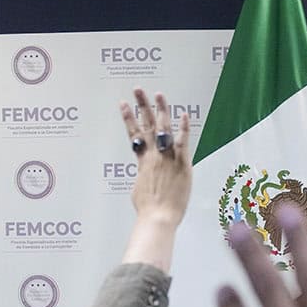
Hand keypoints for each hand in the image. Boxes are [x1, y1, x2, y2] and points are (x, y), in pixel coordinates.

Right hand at [120, 88, 190, 226]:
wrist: (158, 217)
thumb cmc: (148, 210)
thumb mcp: (140, 190)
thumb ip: (143, 179)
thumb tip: (143, 179)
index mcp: (142, 162)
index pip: (135, 135)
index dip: (128, 118)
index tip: (123, 104)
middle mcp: (153, 156)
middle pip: (146, 125)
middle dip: (141, 105)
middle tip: (137, 89)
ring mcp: (167, 158)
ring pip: (163, 129)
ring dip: (161, 109)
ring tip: (158, 94)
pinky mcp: (182, 164)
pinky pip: (183, 143)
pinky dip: (184, 128)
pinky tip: (183, 115)